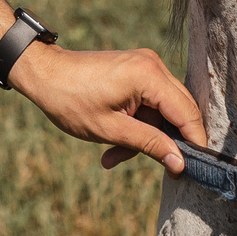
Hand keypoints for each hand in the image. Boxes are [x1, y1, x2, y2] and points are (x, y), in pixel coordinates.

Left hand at [7, 45, 206, 171]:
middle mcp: (153, 65)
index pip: (187, 114)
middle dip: (165, 142)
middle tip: (155, 169)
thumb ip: (150, 145)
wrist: (42, 73)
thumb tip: (181, 163)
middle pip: (180, 111)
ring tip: (112, 156)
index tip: (191, 170)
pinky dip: (137, 124)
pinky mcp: (136, 71)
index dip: (194, 143)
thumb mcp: (111, 130)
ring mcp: (145, 66)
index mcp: (149, 76)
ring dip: (145, 137)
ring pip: (163, 111)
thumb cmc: (70, 100)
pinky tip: (114, 144)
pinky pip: (150, 103)